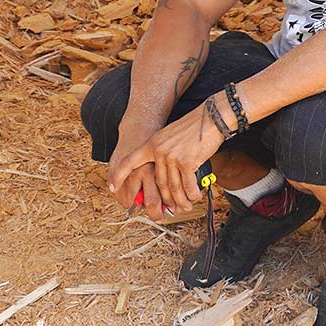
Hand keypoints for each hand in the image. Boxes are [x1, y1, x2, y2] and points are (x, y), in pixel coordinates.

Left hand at [108, 96, 225, 212]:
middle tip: (172, 208)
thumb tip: (166, 174)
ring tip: (186, 207)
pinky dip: (192, 194)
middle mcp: (158, 150)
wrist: (213, 117)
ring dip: (180, 200)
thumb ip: (165, 153)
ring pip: (173, 187)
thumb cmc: (196, 126)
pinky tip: (195, 197)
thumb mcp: (171, 136)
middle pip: (158, 182)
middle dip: (167, 199)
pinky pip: (187, 185)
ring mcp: (172, 156)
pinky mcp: (186, 161)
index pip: (129, 161)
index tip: (112, 186)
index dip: (119, 175)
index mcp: (152, 143)